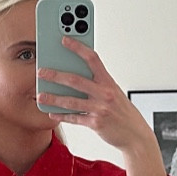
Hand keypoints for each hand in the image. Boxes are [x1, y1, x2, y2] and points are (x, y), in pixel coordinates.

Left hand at [37, 36, 155, 156]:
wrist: (136, 135)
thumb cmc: (123, 112)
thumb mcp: (114, 93)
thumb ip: (97, 83)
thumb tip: (76, 73)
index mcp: (109, 82)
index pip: (92, 59)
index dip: (78, 48)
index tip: (64, 40)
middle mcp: (105, 93)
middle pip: (76, 80)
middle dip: (56, 75)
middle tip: (41, 72)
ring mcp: (100, 109)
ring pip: (71, 101)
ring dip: (53, 98)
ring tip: (40, 96)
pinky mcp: (96, 124)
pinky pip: (74, 118)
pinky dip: (62, 116)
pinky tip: (52, 113)